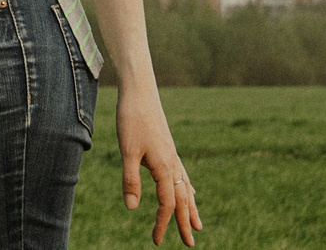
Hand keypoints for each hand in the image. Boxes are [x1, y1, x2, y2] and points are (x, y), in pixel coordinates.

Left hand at [118, 85, 200, 244]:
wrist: (140, 91)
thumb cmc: (132, 119)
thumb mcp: (127, 151)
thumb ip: (130, 180)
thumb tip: (132, 209)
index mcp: (164, 167)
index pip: (167, 204)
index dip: (162, 223)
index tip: (155, 240)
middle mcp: (173, 163)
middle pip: (183, 200)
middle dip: (186, 222)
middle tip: (189, 244)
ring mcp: (173, 155)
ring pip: (186, 188)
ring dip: (191, 208)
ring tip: (198, 225)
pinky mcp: (168, 148)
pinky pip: (183, 175)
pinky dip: (188, 189)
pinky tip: (191, 192)